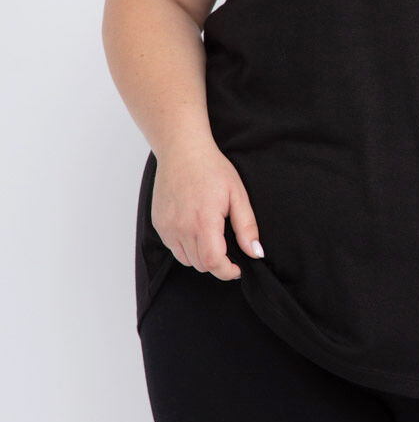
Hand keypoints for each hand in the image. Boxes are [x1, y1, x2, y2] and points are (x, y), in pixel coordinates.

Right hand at [151, 137, 264, 280]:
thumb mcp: (237, 194)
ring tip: (212, 237)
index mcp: (204, 221)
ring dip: (201, 257)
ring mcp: (167, 227)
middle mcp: (181, 228)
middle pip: (201, 265)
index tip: (238, 268)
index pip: (214, 263)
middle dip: (217, 263)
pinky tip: (195, 229)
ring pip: (186, 260)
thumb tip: (256, 253)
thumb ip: (246, 227)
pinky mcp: (159, 224)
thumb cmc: (212, 169)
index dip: (228, 272)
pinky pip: (173, 247)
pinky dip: (186, 247)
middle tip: (228, 248)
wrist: (182, 150)